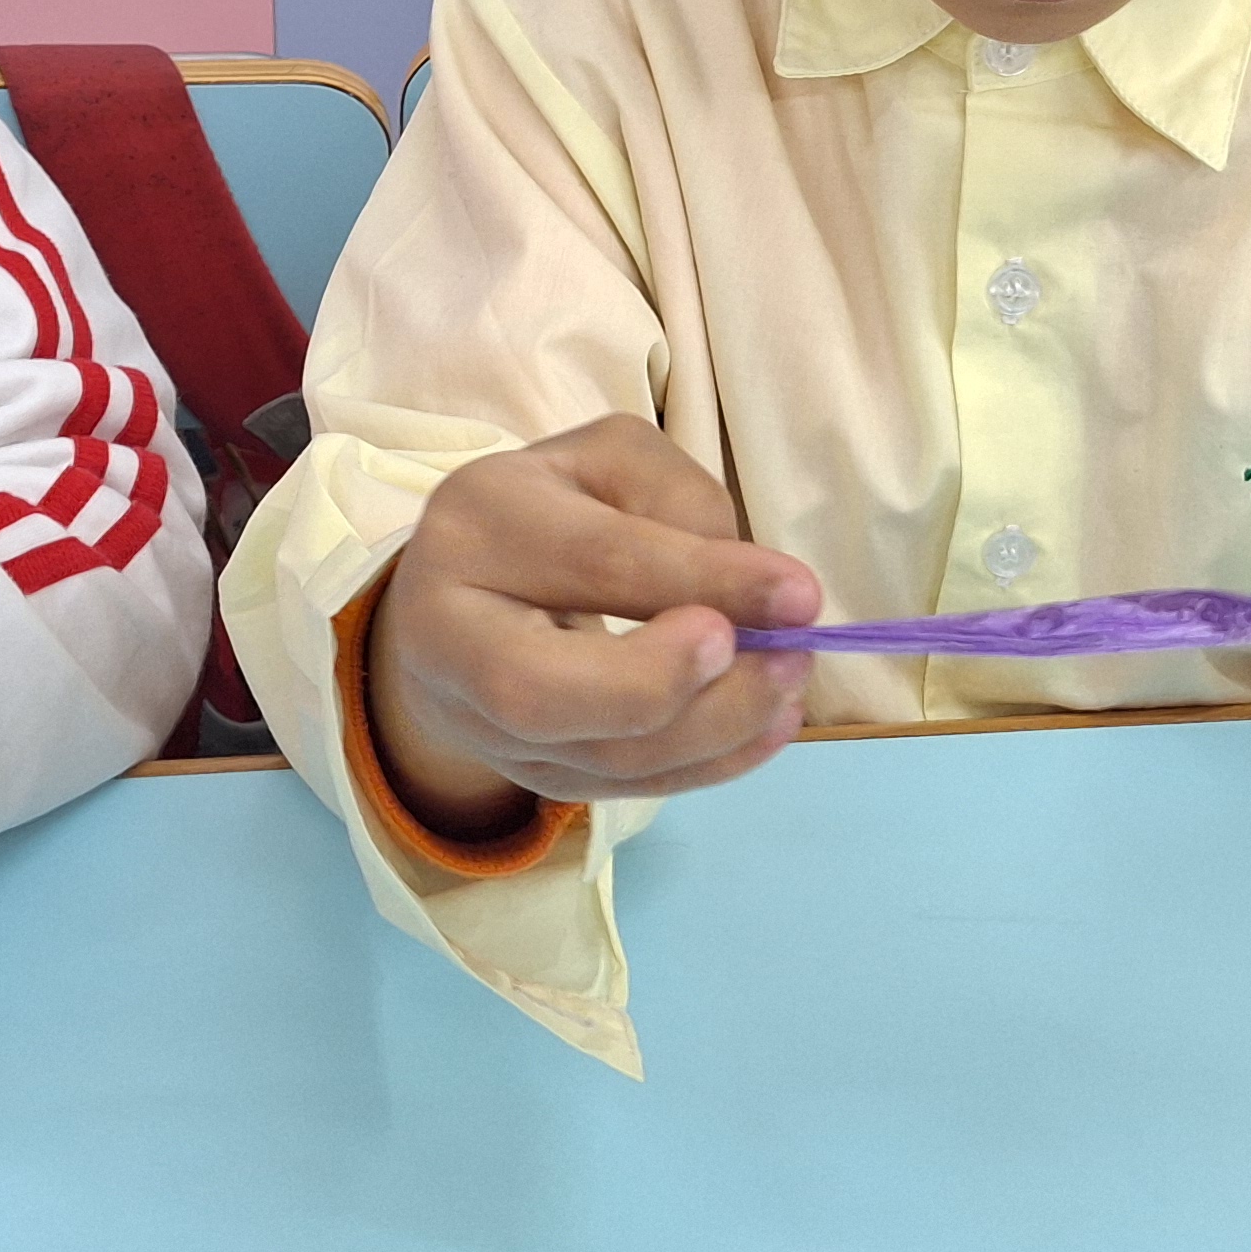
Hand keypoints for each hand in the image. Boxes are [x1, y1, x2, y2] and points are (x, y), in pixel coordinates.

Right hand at [365, 416, 823, 839]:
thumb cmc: (554, 510)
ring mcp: (478, 720)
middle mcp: (450, 631)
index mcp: (478, 523)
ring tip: (787, 685)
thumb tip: (750, 593)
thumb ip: (677, 500)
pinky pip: (619, 788)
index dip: (702, 581)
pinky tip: (767, 726)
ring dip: (713, 730)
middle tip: (774, 658)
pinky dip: (707, 766)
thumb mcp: (609, 463)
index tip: (800, 595)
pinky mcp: (524, 773)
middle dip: (666, 684)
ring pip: (594, 755)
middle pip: (537, 691)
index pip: (592, 561)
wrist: (460, 595)